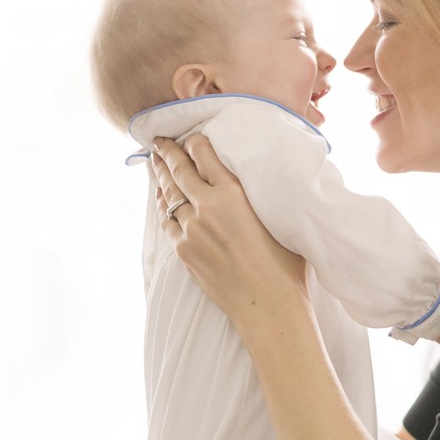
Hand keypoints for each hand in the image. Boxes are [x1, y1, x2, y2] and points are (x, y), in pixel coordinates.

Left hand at [151, 135, 309, 326]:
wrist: (266, 303)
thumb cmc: (284, 263)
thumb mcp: (277, 217)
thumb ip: (260, 195)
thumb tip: (257, 180)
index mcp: (234, 194)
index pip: (205, 155)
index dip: (195, 142)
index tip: (191, 136)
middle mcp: (208, 207)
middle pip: (180, 170)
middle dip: (168, 151)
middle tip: (160, 139)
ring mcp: (191, 229)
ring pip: (169, 194)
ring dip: (160, 175)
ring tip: (155, 161)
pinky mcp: (184, 250)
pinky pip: (167, 219)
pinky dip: (162, 203)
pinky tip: (160, 196)